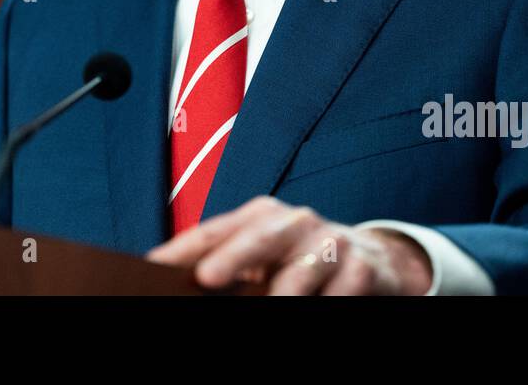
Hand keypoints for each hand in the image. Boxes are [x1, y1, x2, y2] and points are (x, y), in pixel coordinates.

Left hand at [146, 195, 432, 294]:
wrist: (374, 260)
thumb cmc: (301, 259)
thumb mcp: (263, 255)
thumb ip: (224, 262)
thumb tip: (170, 280)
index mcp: (261, 216)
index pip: (214, 230)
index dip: (182, 248)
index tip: (153, 266)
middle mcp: (295, 222)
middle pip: (258, 236)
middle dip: (232, 256)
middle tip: (207, 277)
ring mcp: (331, 243)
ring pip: (303, 269)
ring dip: (284, 293)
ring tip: (272, 306)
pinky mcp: (362, 269)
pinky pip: (341, 291)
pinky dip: (327, 303)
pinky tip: (317, 310)